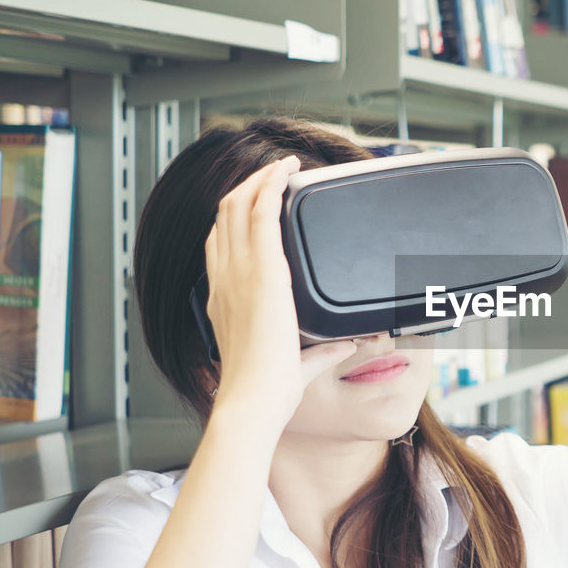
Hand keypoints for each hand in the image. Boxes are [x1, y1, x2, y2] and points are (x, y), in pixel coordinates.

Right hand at [203, 155, 358, 431]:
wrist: (253, 400)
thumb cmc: (267, 391)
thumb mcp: (299, 364)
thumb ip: (322, 351)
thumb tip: (347, 345)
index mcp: (225, 299)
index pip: (220, 245)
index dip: (233, 218)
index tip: (254, 205)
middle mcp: (225, 280)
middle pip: (225, 216)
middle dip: (247, 188)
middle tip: (272, 175)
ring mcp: (239, 273)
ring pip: (239, 207)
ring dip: (260, 180)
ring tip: (282, 166)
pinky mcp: (261, 272)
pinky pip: (260, 215)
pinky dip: (270, 187)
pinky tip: (285, 172)